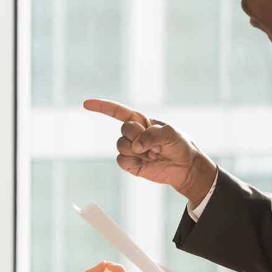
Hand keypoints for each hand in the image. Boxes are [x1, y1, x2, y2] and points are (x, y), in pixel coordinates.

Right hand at [82, 99, 217, 206]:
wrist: (185, 167)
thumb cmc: (179, 145)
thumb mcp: (170, 133)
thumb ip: (151, 135)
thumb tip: (135, 147)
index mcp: (141, 121)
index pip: (118, 112)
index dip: (102, 107)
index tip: (86, 104)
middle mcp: (133, 134)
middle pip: (124, 130)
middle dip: (139, 136)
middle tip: (156, 144)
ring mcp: (131, 149)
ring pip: (121, 146)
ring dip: (139, 151)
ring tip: (154, 154)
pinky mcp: (130, 164)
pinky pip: (122, 160)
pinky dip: (134, 161)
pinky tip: (147, 162)